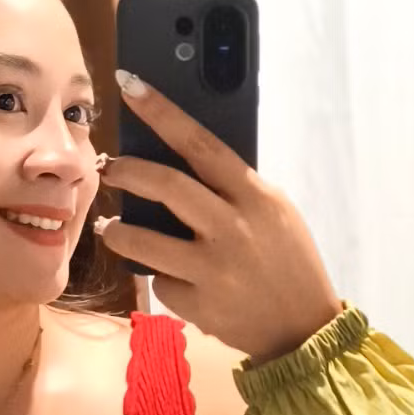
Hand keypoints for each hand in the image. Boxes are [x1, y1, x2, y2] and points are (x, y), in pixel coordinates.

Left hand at [96, 72, 341, 363]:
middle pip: (163, 185)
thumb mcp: (274, 213)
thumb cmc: (286, 260)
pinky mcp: (198, 306)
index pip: (200, 143)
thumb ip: (233, 187)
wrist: (303, 329)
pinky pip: (160, 281)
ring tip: (114, 227)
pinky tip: (172, 278)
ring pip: (140, 240)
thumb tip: (179, 158)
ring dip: (117, 230)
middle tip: (109, 169)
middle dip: (125, 171)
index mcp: (255, 196)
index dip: (161, 111)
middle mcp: (232, 228)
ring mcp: (212, 270)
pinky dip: (160, 276)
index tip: (129, 85)